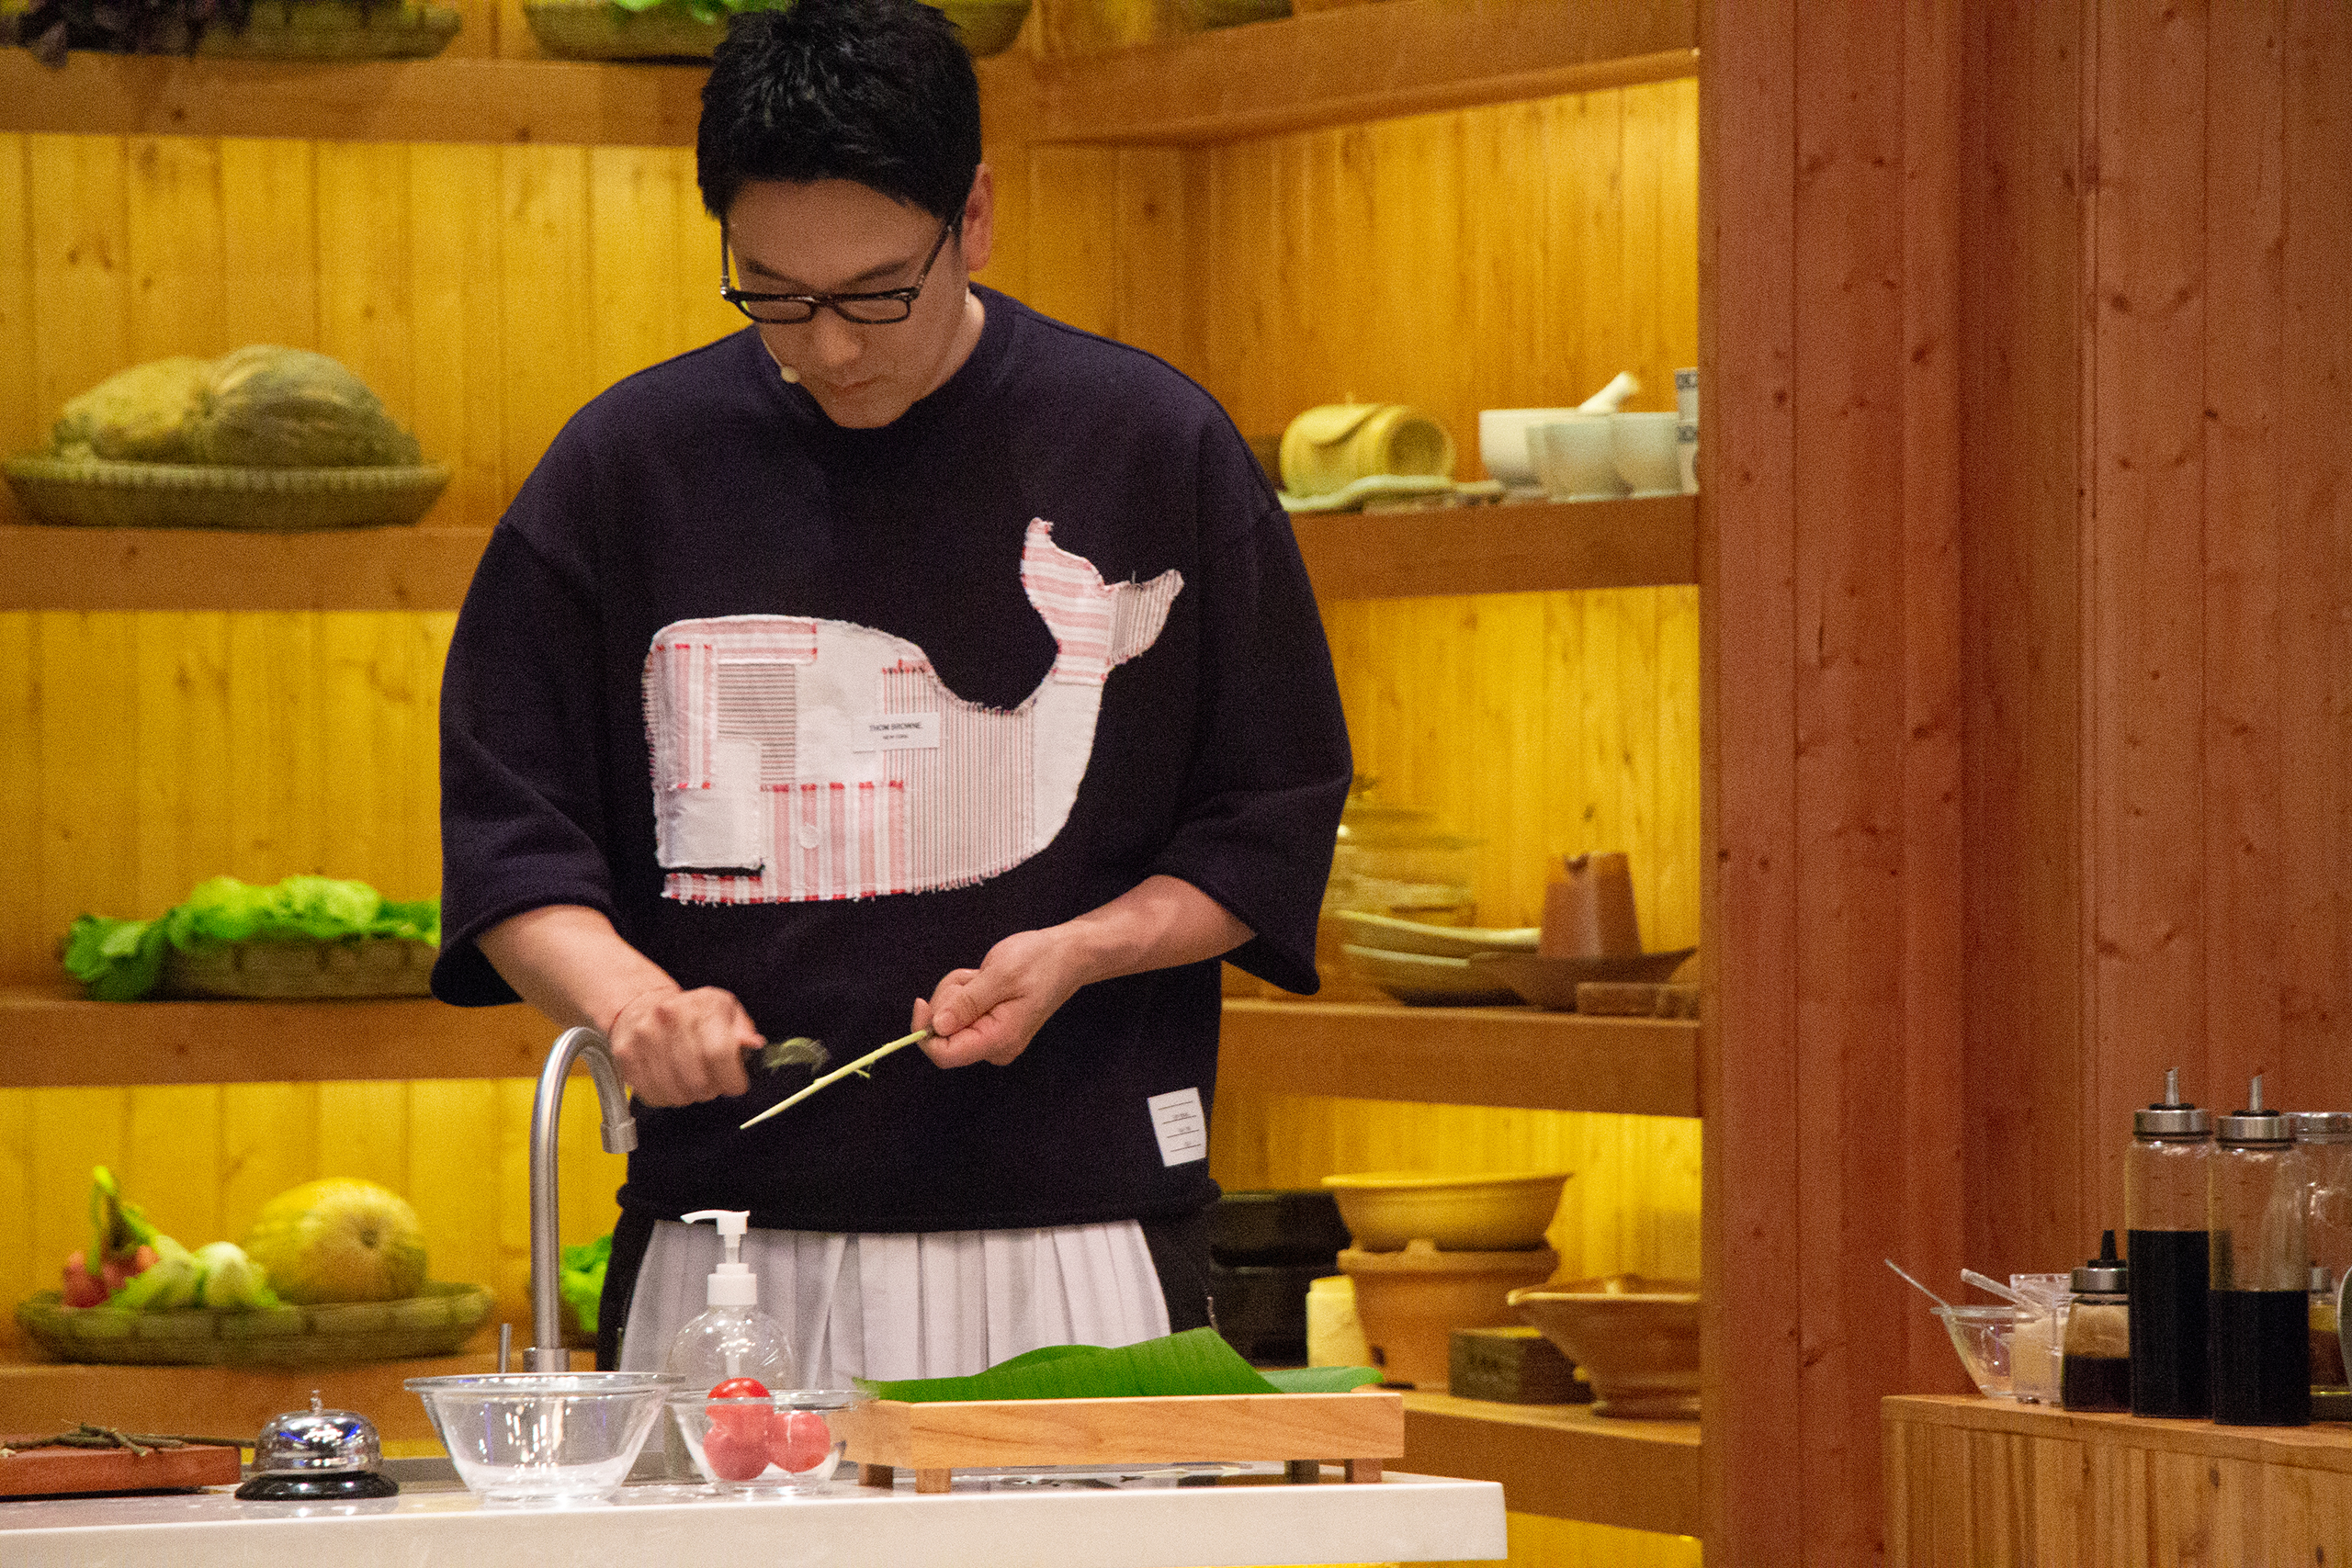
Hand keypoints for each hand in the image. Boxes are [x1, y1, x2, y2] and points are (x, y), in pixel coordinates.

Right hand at [605, 983, 762, 1105]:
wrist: (643, 1004)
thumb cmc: (690, 1012)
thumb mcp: (725, 1010)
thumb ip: (742, 1030)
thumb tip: (753, 1045)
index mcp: (702, 1005)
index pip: (719, 1053)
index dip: (731, 1078)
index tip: (735, 1085)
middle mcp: (671, 1018)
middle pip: (697, 1079)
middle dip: (712, 1090)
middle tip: (713, 1083)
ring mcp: (645, 1036)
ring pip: (675, 1092)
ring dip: (689, 1095)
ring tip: (691, 1082)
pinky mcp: (626, 1054)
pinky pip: (652, 1094)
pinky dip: (666, 1097)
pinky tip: (672, 1083)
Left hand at [912, 927, 1085, 1068]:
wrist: (1068, 955)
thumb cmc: (1040, 961)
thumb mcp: (1000, 975)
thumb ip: (967, 1003)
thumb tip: (937, 1026)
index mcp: (999, 1039)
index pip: (945, 1055)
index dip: (924, 1032)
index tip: (921, 1001)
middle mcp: (994, 1046)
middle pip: (944, 1034)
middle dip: (948, 1000)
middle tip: (973, 977)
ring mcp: (992, 1037)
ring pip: (948, 1019)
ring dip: (957, 991)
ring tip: (983, 976)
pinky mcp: (989, 1026)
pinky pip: (959, 1013)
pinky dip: (964, 992)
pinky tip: (983, 979)